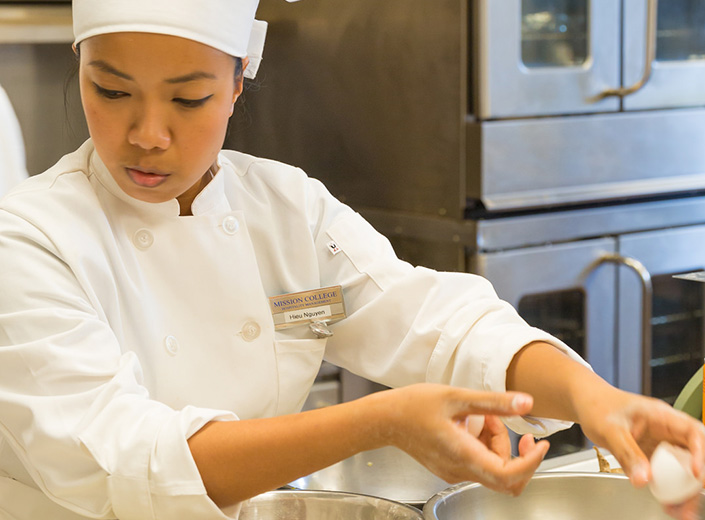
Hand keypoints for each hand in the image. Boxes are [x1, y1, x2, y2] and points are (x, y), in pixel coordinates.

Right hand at [369, 383, 549, 495]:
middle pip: (506, 476)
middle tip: (506, 422)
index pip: (509, 476)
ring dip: (497, 442)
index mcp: (463, 455)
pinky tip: (471, 422)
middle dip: (515, 450)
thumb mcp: (457, 396)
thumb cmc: (413, 406)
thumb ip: (493, 403)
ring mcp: (455, 472)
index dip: (532, 463)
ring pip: (492, 467)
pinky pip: (479, 462)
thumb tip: (526, 403)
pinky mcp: (450, 467)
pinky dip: (484, 444)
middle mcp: (460, 470)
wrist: (385, 419)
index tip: (540, 444)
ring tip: (480, 414)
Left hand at [575, 388, 704, 519]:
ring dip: (684, 490)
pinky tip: (667, 503)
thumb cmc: (598, 406)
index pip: (692, 431)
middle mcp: (666, 430)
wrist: (586, 405)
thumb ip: (626, 454)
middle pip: (693, 454)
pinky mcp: (653, 455)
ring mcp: (661, 444)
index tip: (695, 472)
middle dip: (695, 479)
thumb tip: (643, 479)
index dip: (700, 452)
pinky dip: (669, 489)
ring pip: (682, 468)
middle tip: (690, 499)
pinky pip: (667, 474)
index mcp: (660, 416)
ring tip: (679, 510)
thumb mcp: (610, 430)